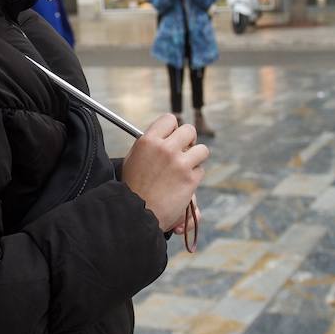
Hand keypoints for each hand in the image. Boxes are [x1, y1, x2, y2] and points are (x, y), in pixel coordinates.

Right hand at [122, 115, 208, 232]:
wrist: (135, 214)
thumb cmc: (132, 188)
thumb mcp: (133, 159)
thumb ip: (149, 145)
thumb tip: (162, 137)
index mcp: (148, 140)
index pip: (169, 119)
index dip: (173, 128)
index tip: (173, 137)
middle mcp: (165, 148)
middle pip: (189, 130)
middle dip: (189, 140)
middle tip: (185, 150)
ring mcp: (179, 163)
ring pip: (202, 150)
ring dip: (196, 158)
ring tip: (186, 168)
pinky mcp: (190, 179)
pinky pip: (200, 171)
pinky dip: (194, 177)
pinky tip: (183, 185)